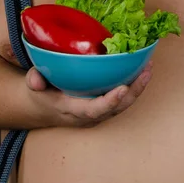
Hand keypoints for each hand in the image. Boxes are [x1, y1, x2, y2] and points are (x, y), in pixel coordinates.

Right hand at [24, 63, 152, 126]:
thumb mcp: (34, 87)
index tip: (122, 88)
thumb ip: (34, 81)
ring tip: (149, 67)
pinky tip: (143, 69)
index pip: (93, 110)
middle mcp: (90, 115)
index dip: (109, 102)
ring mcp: (100, 113)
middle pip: (116, 108)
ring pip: (123, 104)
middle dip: (133, 91)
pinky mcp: (106, 107)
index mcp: (72, 111)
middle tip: (146, 71)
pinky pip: (123, 99)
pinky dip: (135, 85)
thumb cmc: (43, 94)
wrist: (46, 108)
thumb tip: (35, 80)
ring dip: (138, 87)